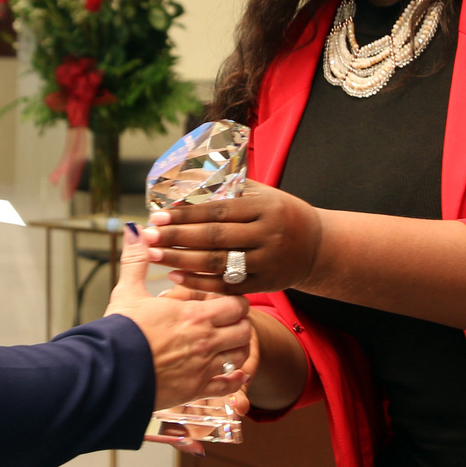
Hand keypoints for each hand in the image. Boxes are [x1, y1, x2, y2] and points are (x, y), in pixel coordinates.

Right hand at [105, 227, 251, 409]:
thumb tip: (134, 230)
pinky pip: (229, 385)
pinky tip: (234, 375)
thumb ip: (136, 259)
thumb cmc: (119, 331)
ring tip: (227, 344)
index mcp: (195, 314)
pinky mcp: (196, 389)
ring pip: (240, 356)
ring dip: (237, 349)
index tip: (224, 302)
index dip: (234, 302)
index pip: (236, 304)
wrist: (109, 371)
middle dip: (239, 324)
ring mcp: (203, 367)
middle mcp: (206, 340)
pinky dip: (235, 380)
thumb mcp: (128, 291)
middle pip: (244, 329)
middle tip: (228, 322)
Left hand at [142, 181, 322, 293]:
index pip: (218, 211)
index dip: (186, 215)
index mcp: (264, 207)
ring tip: (153, 255)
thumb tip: (186, 181)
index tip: (157, 216)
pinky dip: (200, 283)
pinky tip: (175, 276)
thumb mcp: (262, 195)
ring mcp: (267, 261)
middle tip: (147, 237)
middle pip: (214, 238)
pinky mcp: (266, 284)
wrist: (317, 246)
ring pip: (218, 263)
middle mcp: (267, 234)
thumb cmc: (279, 214)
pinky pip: (228, 285)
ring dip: (182, 260)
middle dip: (176, 238)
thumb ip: (229, 189)